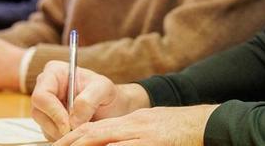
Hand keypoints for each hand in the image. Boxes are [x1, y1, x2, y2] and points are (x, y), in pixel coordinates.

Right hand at [31, 61, 150, 140]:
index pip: (41, 95)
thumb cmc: (107, 92)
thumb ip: (88, 100)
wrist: (112, 107)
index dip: (53, 112)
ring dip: (61, 133)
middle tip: (76, 130)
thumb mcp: (103, 89)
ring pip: (43, 126)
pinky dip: (63, 137)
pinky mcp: (49, 122)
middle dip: (57, 125)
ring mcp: (46, 106)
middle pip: (38, 112)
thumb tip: (73, 120)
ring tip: (82, 128)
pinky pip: (49, 134)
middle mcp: (46, 88)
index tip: (68, 124)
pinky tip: (77, 131)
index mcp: (54, 73)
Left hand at [53, 104, 217, 145]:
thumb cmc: (180, 127)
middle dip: (71, 143)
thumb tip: (107, 142)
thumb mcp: (150, 125)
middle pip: (94, 134)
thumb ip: (129, 132)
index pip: (95, 127)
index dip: (73, 137)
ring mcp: (142, 137)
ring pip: (105, 142)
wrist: (207, 123)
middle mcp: (133, 126)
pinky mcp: (152, 144)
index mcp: (131, 121)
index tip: (57, 145)